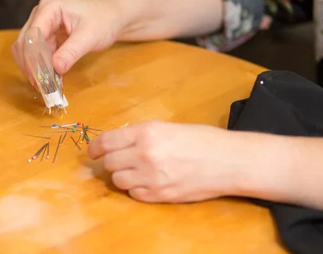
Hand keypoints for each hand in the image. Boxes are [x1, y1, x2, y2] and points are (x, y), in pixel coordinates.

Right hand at [11, 0, 122, 84]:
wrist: (111, 17)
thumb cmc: (103, 20)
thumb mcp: (90, 36)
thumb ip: (72, 51)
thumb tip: (56, 68)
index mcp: (49, 8)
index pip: (33, 34)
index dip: (33, 57)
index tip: (39, 78)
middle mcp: (40, 14)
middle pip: (25, 43)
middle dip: (30, 65)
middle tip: (40, 86)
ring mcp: (41, 25)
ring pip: (27, 50)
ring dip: (32, 68)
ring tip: (43, 86)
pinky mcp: (45, 37)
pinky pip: (36, 54)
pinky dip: (40, 68)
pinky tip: (48, 80)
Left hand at [88, 121, 242, 202]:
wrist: (229, 162)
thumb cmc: (203, 140)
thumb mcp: (169, 127)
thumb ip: (142, 135)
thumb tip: (119, 143)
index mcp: (147, 133)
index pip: (107, 142)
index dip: (95, 148)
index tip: (93, 152)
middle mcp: (145, 155)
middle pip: (110, 163)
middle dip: (112, 162)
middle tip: (121, 160)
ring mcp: (151, 178)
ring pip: (119, 181)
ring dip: (123, 176)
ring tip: (137, 171)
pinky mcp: (159, 195)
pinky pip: (134, 195)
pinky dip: (137, 189)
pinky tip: (149, 182)